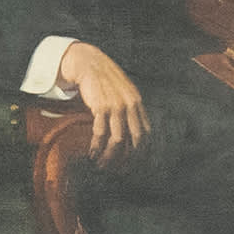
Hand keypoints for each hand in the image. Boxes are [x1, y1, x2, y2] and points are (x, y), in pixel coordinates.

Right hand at [57, 40, 148, 158]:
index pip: (146, 133)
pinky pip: (100, 133)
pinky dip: (96, 147)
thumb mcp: (122, 92)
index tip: (134, 165)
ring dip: (109, 157)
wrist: (88, 63)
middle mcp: (130, 105)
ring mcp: (116, 106)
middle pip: (135, 140)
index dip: (141, 152)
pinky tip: (91, 154)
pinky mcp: (100, 107)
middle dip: (128, 160)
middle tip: (118, 171)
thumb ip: (129, 109)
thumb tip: (130, 132)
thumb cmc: (104, 80)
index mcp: (137, 103)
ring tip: (100, 165)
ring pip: (118, 140)